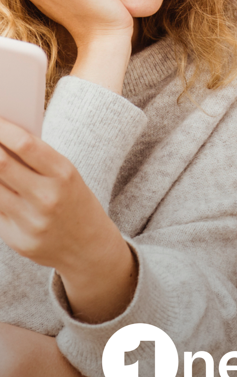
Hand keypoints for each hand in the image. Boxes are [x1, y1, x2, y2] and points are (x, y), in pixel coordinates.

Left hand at [0, 118, 136, 321]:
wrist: (88, 247)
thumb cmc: (72, 200)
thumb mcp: (65, 175)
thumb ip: (34, 159)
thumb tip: (0, 138)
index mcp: (63, 174)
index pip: (25, 144)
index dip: (2, 128)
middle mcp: (47, 198)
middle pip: (1, 164)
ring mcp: (31, 222)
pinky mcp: (17, 240)